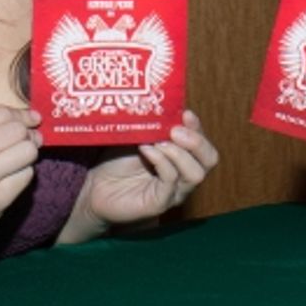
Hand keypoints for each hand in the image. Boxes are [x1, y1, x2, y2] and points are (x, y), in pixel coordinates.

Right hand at [0, 106, 40, 250]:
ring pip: (27, 152)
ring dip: (27, 156)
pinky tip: (9, 180)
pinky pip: (26, 177)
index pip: (3, 113)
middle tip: (23, 145)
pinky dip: (23, 176)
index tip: (30, 122)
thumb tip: (31, 118)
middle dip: (27, 136)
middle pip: (19, 131)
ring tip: (15, 163)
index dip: (21, 116)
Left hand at [67, 110, 218, 238]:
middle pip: (209, 160)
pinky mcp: (159, 203)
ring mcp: (173, 191)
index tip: (185, 113)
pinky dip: (162, 162)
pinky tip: (147, 150)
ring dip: (178, 153)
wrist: (95, 187)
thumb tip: (162, 102)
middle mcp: (183, 175)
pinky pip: (170, 182)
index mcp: (183, 157)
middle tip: (176, 130)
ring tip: (159, 142)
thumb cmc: (117, 161)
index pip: (204, 143)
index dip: (198, 127)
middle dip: (197, 141)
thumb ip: (154, 124)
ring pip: (195, 174)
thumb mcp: (138, 135)